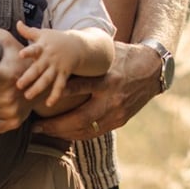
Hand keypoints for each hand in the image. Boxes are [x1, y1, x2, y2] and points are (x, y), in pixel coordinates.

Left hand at [15, 21, 79, 106]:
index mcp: (43, 47)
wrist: (79, 45)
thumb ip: (29, 31)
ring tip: (28, 96)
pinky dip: (55, 95)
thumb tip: (17, 22)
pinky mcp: (64, 75)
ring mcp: (57, 67)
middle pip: (38, 68)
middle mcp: (49, 58)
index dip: (28, 51)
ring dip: (38, 88)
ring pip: (47, 79)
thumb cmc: (56, 39)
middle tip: (19, 85)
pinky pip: (59, 86)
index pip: (34, 49)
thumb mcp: (43, 33)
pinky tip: (48, 104)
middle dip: (29, 77)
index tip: (21, 55)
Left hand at [32, 41, 161, 140]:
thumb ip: (85, 58)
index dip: (63, 92)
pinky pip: (95, 132)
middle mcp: (113, 99)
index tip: (44, 98)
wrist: (152, 70)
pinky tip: (62, 134)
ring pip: (87, 129)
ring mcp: (118, 113)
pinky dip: (77, 134)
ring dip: (64, 133)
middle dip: (58, 125)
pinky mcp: (120, 121)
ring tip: (44, 132)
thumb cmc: (123, 57)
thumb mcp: (106, 54)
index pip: (83, 86)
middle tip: (37, 126)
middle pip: (82, 117)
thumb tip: (59, 55)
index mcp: (109, 79)